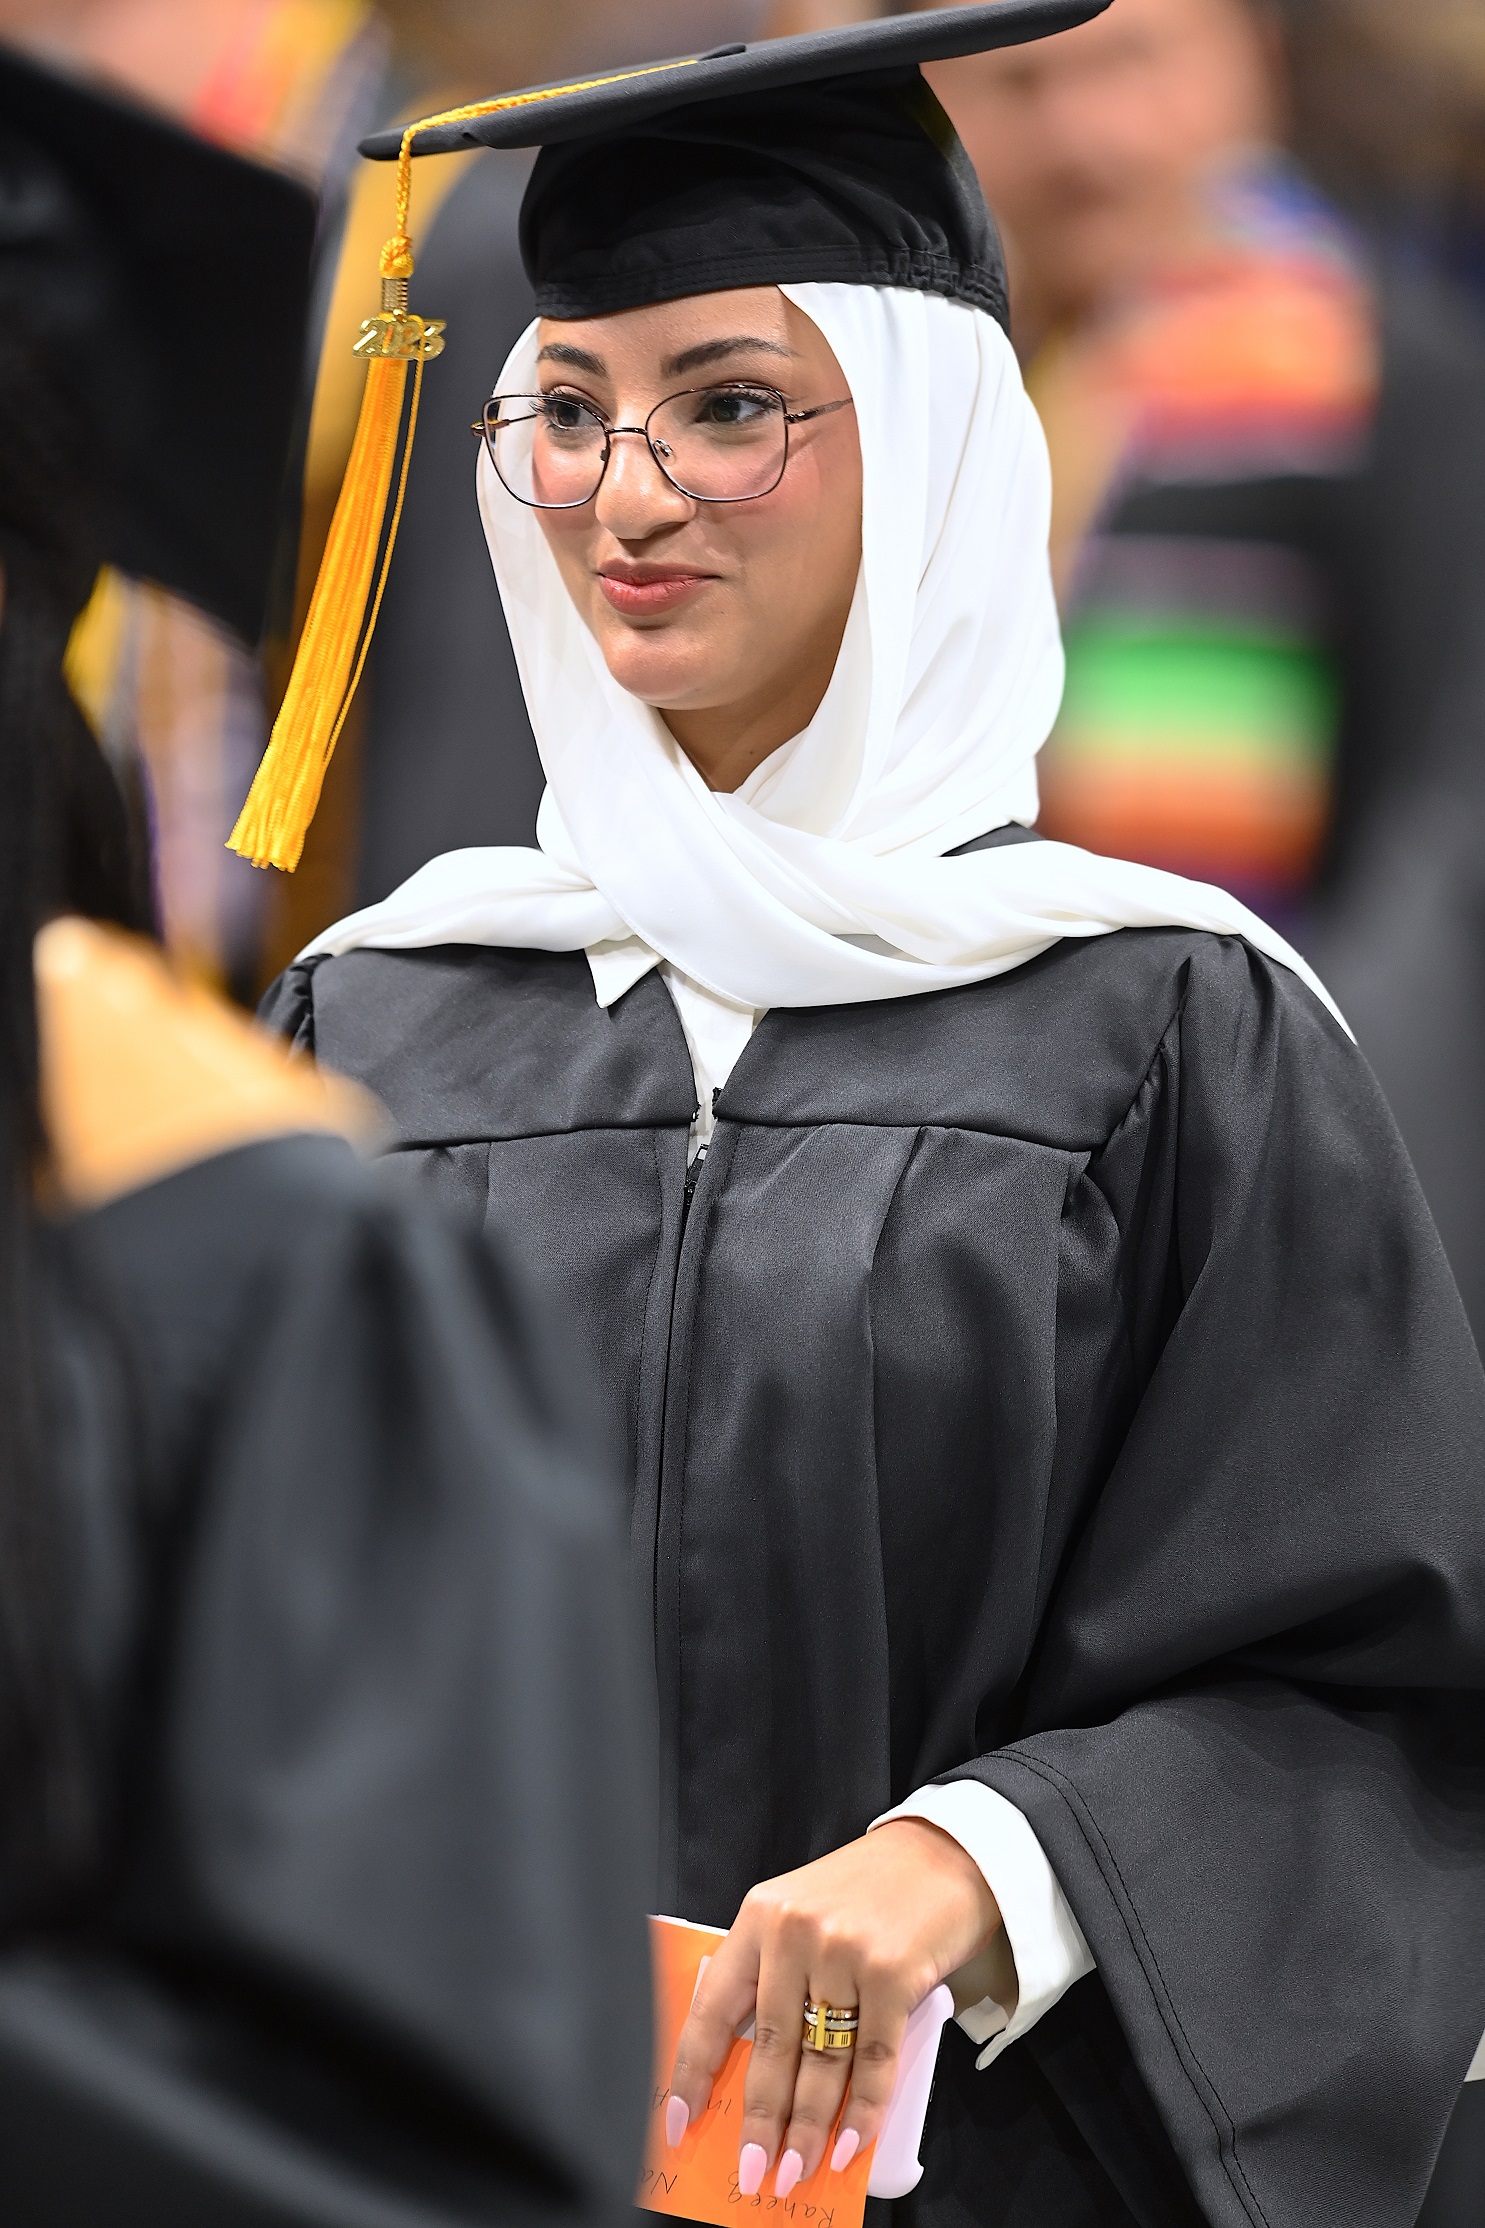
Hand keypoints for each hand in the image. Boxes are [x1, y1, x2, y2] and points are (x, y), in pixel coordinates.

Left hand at [667, 1819, 1002, 2197]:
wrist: (945, 1852)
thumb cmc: (869, 1889)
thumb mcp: (803, 1912)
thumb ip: (776, 1973)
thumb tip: (758, 2069)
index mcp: (760, 1916)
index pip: (713, 2006)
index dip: (693, 2070)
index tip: (681, 2121)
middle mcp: (795, 1933)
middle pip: (769, 2047)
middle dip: (760, 2121)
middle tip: (753, 2173)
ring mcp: (844, 1953)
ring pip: (819, 2062)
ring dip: (808, 2128)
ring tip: (797, 2171)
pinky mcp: (892, 1973)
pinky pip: (872, 2059)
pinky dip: (863, 2110)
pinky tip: (850, 2144)